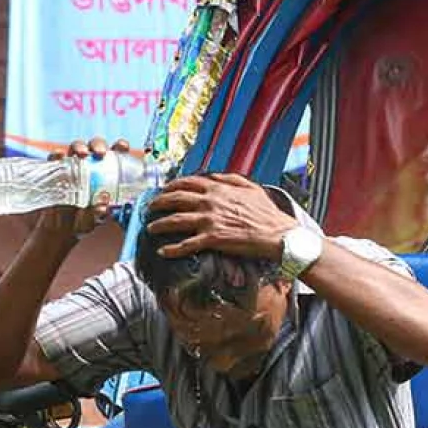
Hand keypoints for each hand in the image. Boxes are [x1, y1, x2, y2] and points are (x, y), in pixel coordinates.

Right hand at [33, 137, 127, 240]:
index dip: (120, 146)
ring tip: (81, 154)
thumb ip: (98, 214)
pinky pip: (55, 158)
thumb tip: (103, 206)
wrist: (59, 229)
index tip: (122, 147)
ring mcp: (72, 166)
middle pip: (95, 146)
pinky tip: (59, 157)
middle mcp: (90, 165)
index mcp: (106, 173)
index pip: (116, 154)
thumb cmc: (82, 221)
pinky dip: (57, 155)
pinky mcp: (55, 170)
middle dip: (98, 145)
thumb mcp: (92, 220)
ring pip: (76, 147)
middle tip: (100, 153)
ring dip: (79, 146)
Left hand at [146, 173, 298, 259]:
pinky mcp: (212, 239)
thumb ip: (230, 179)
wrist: (278, 234)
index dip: (171, 186)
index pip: (187, 183)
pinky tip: (163, 251)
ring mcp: (209, 220)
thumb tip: (215, 176)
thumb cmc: (267, 212)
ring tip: (150, 228)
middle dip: (158, 203)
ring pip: (176, 221)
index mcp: (218, 189)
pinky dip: (172, 249)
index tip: (162, 191)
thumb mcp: (251, 188)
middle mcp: (210, 202)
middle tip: (149, 208)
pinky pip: (187, 245)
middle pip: (175, 199)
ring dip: (159, 225)